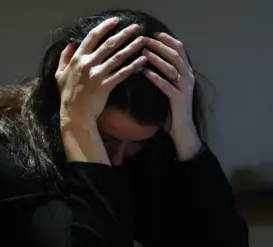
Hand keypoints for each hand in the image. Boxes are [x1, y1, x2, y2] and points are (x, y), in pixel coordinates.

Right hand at [56, 18, 146, 124]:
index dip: (105, 27)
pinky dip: (133, 66)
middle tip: (135, 27)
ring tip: (142, 40)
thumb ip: (64, 58)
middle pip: (109, 44)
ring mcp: (97, 75)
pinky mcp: (106, 86)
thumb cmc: (67, 95)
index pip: (92, 37)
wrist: (74, 114)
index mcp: (77, 59)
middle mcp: (87, 64)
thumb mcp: (59, 74)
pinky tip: (142, 61)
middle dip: (124, 34)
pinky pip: (122, 73)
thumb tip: (70, 44)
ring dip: (132, 47)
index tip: (115, 21)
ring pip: (118, 57)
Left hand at [142, 33, 201, 159]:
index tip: (154, 33)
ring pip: (171, 68)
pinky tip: (145, 72)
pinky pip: (166, 85)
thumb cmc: (172, 108)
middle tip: (145, 39)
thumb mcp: (171, 86)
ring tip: (143, 52)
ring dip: (156, 58)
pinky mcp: (179, 99)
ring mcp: (185, 88)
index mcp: (186, 72)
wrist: (181, 129)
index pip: (180, 50)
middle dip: (159, 46)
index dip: (168, 40)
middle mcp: (188, 77)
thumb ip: (166, 74)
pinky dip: (155, 77)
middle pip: (175, 55)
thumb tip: (150, 59)